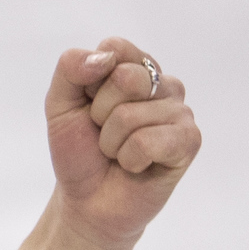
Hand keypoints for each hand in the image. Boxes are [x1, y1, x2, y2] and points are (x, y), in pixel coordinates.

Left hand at [45, 36, 201, 246]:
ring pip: (131, 115)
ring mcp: (179, 111)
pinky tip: (136, 166)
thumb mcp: (59, 105)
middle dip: (100, 115)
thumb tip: (105, 57)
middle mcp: (162, 84)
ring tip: (119, 154)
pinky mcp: (189, 141)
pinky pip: (148, 141)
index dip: (90, 83)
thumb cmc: (79, 152)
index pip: (115, 47)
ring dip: (112, 143)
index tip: (89, 107)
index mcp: (134, 67)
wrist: (87, 202)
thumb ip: (70, 68)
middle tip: (104, 134)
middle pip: (126, 78)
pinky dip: (129, 159)